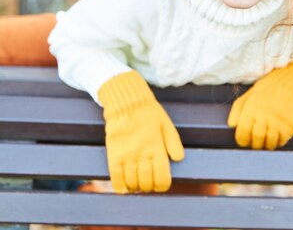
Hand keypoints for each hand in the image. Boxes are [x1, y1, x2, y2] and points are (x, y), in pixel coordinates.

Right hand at [98, 71, 183, 192]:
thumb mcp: (167, 125)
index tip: (160, 184)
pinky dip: (121, 187)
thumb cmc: (149, 114)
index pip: (162, 179)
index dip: (162, 186)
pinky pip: (116, 179)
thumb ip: (174, 143)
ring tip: (137, 183)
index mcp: (157, 149)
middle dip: (149, 187)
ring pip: (133, 183)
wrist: (127, 104)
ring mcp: (127, 157)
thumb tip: (178, 159)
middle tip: (148, 183)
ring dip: (136, 187)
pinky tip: (124, 187)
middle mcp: (143, 156)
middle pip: (147, 184)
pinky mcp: (114, 156)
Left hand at [227, 59, 292, 149]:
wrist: (292, 82)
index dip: (242, 141)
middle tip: (256, 142)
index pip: (242, 134)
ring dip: (267, 144)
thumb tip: (231, 125)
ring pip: (269, 144)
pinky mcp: (290, 127)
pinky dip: (278, 141)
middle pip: (256, 141)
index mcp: (251, 110)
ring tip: (267, 139)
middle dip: (255, 145)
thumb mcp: (250, 94)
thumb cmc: (269, 88)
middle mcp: (264, 118)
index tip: (244, 141)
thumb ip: (238, 109)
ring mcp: (278, 123)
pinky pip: (282, 141)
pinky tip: (277, 134)